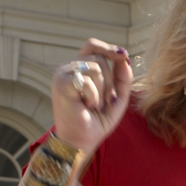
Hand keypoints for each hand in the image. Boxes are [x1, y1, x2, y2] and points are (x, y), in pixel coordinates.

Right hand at [52, 39, 132, 154]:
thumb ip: (123, 77)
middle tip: (106, 102)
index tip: (123, 54)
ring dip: (103, 91)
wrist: (82, 139)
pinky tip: (86, 106)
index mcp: (81, 69)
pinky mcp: (61, 82)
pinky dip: (93, 97)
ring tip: (94, 105)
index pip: (92, 46)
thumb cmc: (98, 119)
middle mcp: (70, 68)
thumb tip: (124, 55)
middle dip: (111, 82)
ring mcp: (63, 74)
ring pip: (96, 68)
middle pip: (100, 58)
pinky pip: (87, 81)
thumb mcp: (117, 97)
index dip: (108, 48)